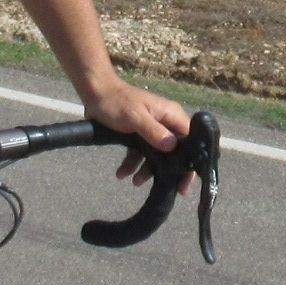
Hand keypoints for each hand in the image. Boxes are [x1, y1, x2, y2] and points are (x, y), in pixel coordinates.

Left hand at [84, 78, 194, 194]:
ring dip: (146, 170)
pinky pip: (140, 153)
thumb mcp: (135, 117)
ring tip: (135, 182)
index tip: (184, 182)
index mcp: (171, 115)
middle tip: (166, 190)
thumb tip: (172, 147)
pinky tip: (122, 174)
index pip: (190, 140)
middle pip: (175, 152)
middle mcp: (165, 123)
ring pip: (156, 155)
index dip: (190, 162)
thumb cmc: (117, 103)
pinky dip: (133, 164)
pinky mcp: (138, 135)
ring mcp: (152, 130)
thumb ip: (153, 131)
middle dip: (168, 171)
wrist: (95, 94)